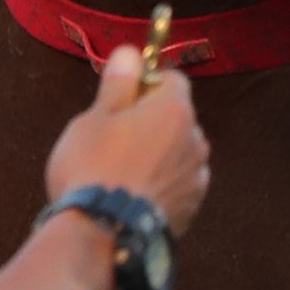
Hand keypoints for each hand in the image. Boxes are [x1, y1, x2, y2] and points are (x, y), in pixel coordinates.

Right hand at [43, 40, 211, 231]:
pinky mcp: (191, 210)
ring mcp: (196, 178)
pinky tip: (133, 199)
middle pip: (176, 117)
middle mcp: (196, 140)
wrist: (103, 236)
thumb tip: (131, 53)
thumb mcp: (95, 118)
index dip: (146, 85)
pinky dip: (161, 186)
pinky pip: (176, 185)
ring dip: (159, 156)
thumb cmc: (93, 168)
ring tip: (121, 176)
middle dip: (152, 123)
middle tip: (113, 141)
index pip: (172, 79)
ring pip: (177, 153)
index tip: (120, 102)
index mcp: (175, 110)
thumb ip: (118, 84)